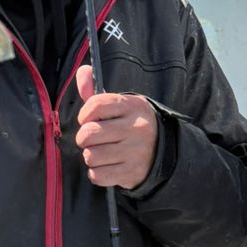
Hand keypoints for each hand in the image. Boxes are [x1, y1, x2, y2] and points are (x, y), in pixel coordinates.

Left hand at [75, 65, 157, 189]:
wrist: (164, 152)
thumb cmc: (132, 125)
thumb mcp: (121, 105)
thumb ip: (95, 92)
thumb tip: (82, 71)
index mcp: (132, 106)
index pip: (95, 105)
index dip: (84, 114)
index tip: (88, 119)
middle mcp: (135, 128)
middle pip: (88, 134)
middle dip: (84, 138)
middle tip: (93, 139)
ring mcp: (134, 152)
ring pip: (90, 156)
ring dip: (91, 156)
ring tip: (101, 152)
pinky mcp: (131, 173)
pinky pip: (97, 175)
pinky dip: (97, 173)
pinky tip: (106, 166)